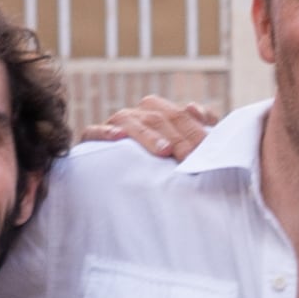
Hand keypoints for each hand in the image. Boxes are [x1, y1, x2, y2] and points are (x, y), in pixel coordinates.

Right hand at [90, 96, 222, 157]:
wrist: (115, 186)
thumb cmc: (155, 168)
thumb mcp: (179, 150)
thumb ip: (194, 130)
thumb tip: (198, 111)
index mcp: (158, 113)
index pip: (179, 115)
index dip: (194, 129)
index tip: (207, 147)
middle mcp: (136, 116)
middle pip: (157, 117)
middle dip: (176, 137)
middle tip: (190, 157)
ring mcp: (113, 125)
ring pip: (130, 121)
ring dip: (148, 135)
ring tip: (164, 151)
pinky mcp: (90, 139)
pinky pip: (94, 131)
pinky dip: (105, 132)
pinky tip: (117, 138)